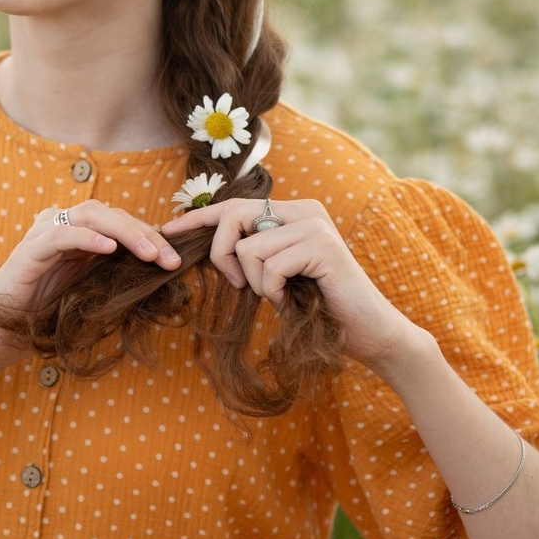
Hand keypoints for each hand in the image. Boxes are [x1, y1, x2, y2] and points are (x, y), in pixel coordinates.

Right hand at [0, 200, 182, 377]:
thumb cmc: (44, 319)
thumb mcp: (90, 295)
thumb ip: (115, 277)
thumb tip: (161, 274)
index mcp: (77, 236)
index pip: (121, 222)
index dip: (151, 236)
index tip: (177, 258)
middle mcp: (60, 227)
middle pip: (111, 213)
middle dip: (146, 234)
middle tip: (172, 259)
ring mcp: (43, 235)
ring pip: (91, 215)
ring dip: (126, 232)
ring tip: (151, 254)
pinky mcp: (28, 252)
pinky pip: (61, 235)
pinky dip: (88, 238)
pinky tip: (110, 249)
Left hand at [161, 197, 418, 371]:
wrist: (368, 332)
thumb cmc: (318, 308)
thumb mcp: (275, 276)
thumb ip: (251, 255)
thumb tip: (206, 247)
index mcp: (291, 211)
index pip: (233, 205)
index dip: (198, 217)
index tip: (169, 230)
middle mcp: (303, 209)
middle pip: (234, 216)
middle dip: (222, 253)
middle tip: (238, 283)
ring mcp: (314, 224)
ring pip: (249, 247)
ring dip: (256, 282)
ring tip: (279, 295)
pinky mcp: (322, 246)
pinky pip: (270, 266)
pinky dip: (273, 291)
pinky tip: (291, 301)